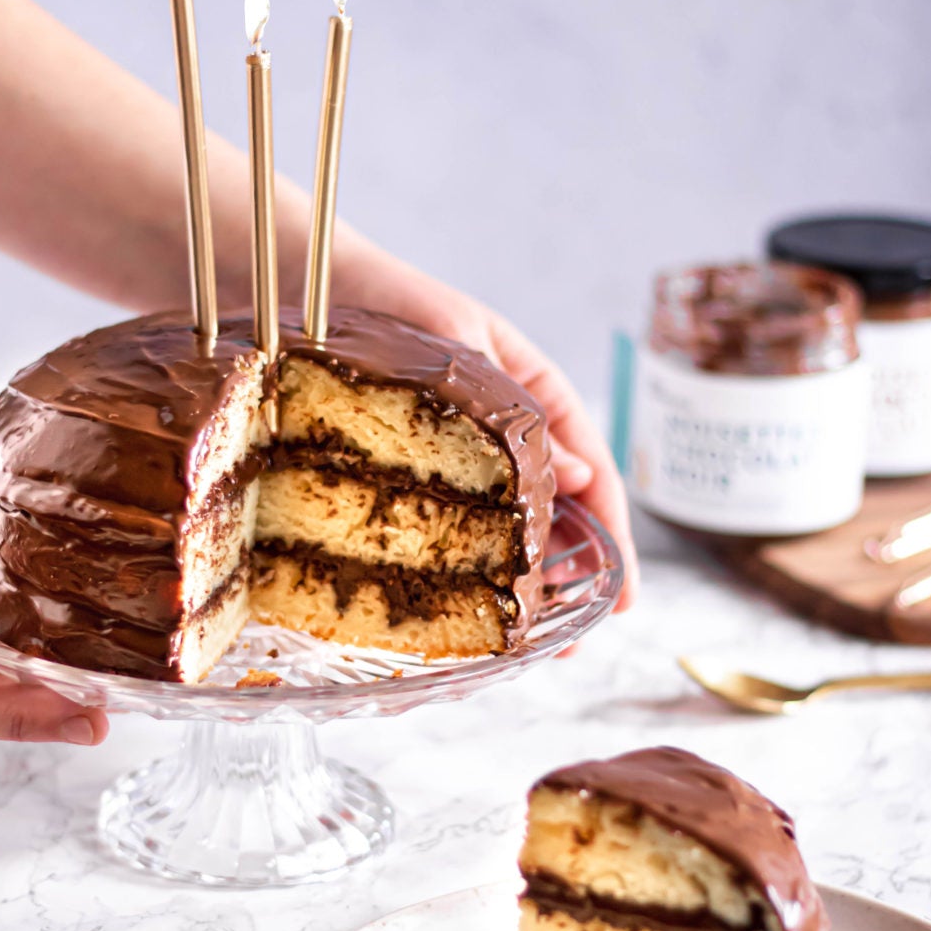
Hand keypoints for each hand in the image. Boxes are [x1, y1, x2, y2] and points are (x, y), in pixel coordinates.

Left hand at [333, 243, 637, 607]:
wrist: (305, 287)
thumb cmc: (389, 300)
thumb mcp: (460, 343)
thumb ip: (515, 407)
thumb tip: (583, 478)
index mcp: (534, 391)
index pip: (593, 470)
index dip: (613, 536)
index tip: (625, 597)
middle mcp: (505, 433)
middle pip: (558, 514)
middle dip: (571, 580)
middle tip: (572, 643)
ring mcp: (461, 458)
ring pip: (506, 531)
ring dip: (520, 586)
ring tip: (524, 641)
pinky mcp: (410, 477)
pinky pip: (448, 530)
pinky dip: (459, 571)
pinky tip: (459, 607)